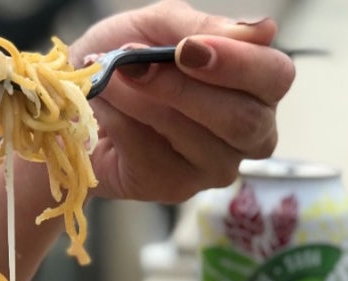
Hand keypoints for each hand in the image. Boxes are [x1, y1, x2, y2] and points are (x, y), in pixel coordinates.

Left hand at [70, 0, 295, 202]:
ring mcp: (213, 167)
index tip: (188, 50)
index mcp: (255, 87)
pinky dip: (120, 124)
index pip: (274, 77)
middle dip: (184, 89)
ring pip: (194, 138)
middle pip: (243, 120)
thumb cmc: (123, 61)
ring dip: (142, 101)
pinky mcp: (175, 187)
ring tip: (110, 80)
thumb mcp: (156, 27)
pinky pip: (151, 155)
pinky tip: (105, 109)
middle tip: (136, 65)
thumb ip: (201, 26)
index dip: (238, 64)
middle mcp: (247, 133)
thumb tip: (264, 30)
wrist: (73, 102)